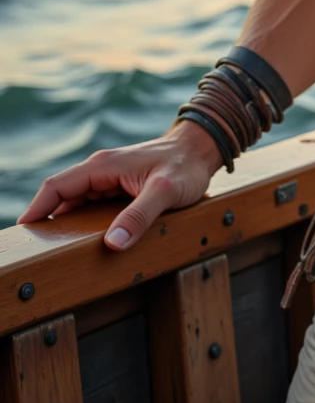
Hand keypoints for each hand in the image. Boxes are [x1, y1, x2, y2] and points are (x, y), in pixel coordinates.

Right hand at [17, 121, 223, 250]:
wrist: (203, 150)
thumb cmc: (186, 166)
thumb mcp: (165, 192)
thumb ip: (139, 216)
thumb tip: (112, 244)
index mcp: (103, 166)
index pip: (57, 186)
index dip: (37, 209)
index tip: (23, 234)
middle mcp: (101, 170)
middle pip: (62, 196)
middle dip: (47, 220)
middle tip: (36, 251)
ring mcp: (109, 179)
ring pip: (76, 203)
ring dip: (65, 223)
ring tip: (53, 252)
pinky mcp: (118, 188)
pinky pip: (92, 206)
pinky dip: (83, 223)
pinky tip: (82, 242)